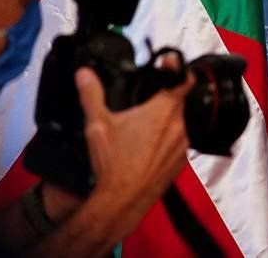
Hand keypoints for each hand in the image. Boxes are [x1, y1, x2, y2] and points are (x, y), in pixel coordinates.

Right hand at [75, 63, 192, 230]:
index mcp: (164, 109)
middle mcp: (179, 125)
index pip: (183, 78)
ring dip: (164, 123)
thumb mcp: (97, 125)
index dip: (176, 69)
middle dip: (162, 100)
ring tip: (140, 130)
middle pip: (177, 102)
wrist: (122, 201)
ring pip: (177, 124)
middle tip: (143, 104)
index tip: (167, 65)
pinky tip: (145, 149)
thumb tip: (84, 74)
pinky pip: (176, 144)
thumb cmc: (113, 163)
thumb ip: (92, 95)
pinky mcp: (180, 162)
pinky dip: (164, 142)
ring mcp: (183, 145)